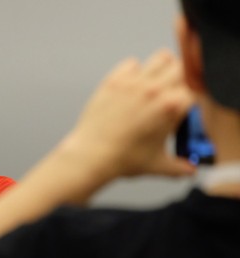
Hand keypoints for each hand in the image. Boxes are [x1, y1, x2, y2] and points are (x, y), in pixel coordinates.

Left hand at [61, 49, 195, 178]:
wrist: (90, 156)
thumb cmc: (122, 160)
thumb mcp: (158, 165)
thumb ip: (179, 167)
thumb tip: (189, 170)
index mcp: (172, 107)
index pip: (196, 92)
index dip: (190, 102)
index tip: (182, 113)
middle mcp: (155, 90)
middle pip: (182, 69)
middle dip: (181, 82)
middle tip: (172, 96)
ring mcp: (134, 83)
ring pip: (161, 58)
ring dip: (163, 69)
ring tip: (156, 85)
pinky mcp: (114, 81)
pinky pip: (131, 63)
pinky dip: (135, 71)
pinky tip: (132, 87)